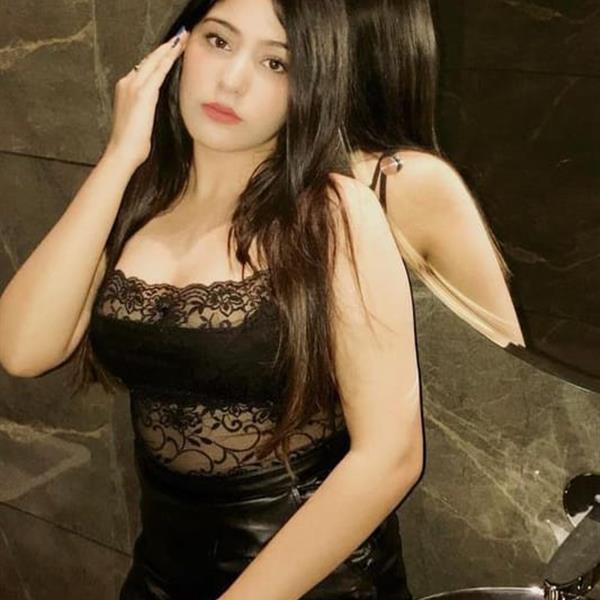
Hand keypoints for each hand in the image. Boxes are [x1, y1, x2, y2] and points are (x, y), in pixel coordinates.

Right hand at [105, 27, 189, 169]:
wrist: (122, 151)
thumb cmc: (132, 143)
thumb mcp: (141, 120)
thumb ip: (147, 108)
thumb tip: (157, 108)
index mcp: (126, 89)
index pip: (144, 68)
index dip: (158, 58)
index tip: (171, 49)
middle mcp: (127, 83)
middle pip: (149, 59)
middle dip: (166, 48)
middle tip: (181, 37)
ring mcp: (133, 86)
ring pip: (154, 61)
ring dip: (169, 49)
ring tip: (183, 40)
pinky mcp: (142, 93)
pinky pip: (158, 71)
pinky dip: (168, 59)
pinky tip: (178, 51)